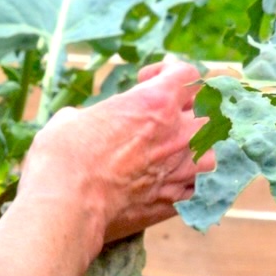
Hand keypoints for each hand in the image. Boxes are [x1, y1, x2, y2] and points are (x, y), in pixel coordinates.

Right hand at [21, 59, 210, 248]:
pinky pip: (200, 189)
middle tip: (167, 117)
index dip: (169, 71)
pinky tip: (172, 184)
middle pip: (209, 111)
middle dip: (189, 110)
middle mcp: (177, 132)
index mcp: (154, 102)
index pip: (186, 73)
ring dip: (198, 150)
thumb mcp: (71, 119)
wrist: (68, 204)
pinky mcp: (177, 201)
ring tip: (176, 153)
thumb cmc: (63, 157)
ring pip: (213, 153)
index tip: (147, 80)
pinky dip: (190, 185)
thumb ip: (93, 115)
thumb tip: (85, 122)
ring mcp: (181, 168)